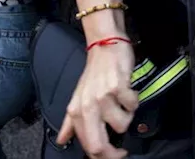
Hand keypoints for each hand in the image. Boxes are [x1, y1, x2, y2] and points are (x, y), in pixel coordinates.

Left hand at [57, 41, 137, 158]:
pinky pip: (133, 106)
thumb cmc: (94, 74)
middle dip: (114, 154)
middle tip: (122, 151)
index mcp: (77, 112)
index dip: (103, 157)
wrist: (104, 46)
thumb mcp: (78, 99)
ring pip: (123, 124)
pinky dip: (133, 101)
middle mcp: (87, 106)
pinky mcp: (118, 87)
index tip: (114, 155)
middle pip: (98, 145)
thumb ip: (70, 123)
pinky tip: (128, 92)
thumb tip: (62, 140)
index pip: (88, 146)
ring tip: (122, 103)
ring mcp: (102, 97)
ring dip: (127, 116)